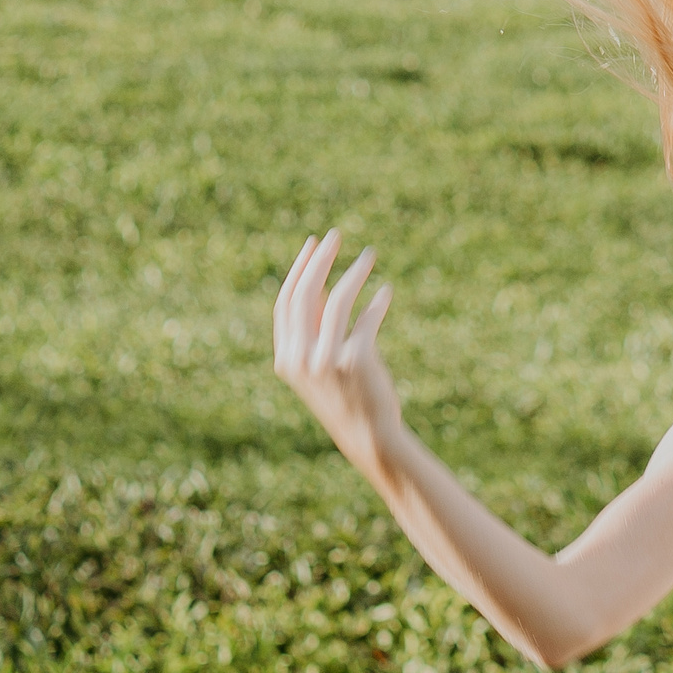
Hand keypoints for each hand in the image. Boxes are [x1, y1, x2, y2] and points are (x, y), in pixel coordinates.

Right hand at [273, 229, 405, 471]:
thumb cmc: (347, 396)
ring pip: (339, 299)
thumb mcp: (321, 362)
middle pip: (306, 294)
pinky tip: (386, 292)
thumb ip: (318, 328)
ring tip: (370, 255)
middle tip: (337, 236)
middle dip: (320, 260)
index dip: (299, 271)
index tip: (314, 245)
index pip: (286, 303)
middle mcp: (300, 358)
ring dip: (354, 272)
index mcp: (285, 359)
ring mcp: (327, 359)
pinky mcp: (356, 359)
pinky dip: (378, 301)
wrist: (370, 435)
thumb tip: (324, 283)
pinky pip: (367, 317)